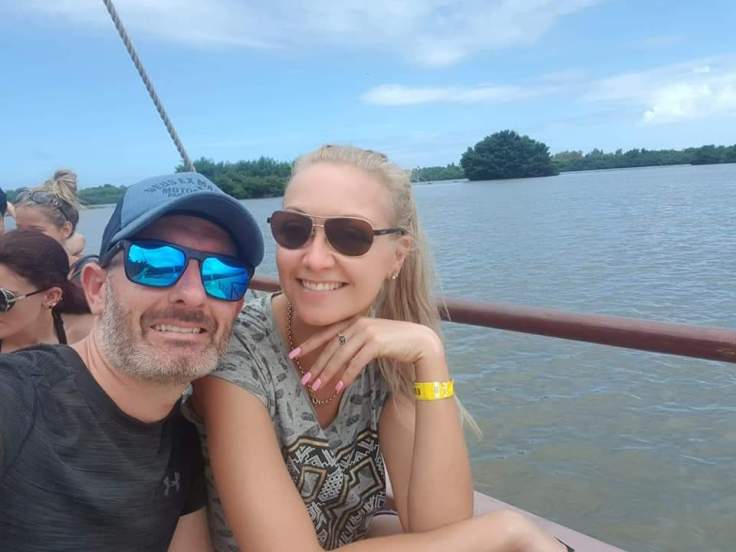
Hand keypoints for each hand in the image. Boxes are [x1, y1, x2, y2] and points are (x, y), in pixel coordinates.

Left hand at [289, 317, 446, 392]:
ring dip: (327, 373)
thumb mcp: (370, 339)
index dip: (308, 344)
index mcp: (354, 320)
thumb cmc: (394, 342)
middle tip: (305, 381)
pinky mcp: (376, 343)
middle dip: (316, 365)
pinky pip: (356, 362)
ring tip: (317, 388)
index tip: (292, 354)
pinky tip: (339, 387)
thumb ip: (354, 342)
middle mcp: (358, 324)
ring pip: (340, 355)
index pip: (326, 333)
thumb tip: (335, 358)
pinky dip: (347, 375)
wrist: (419, 341)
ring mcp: (367, 331)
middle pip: (331, 347)